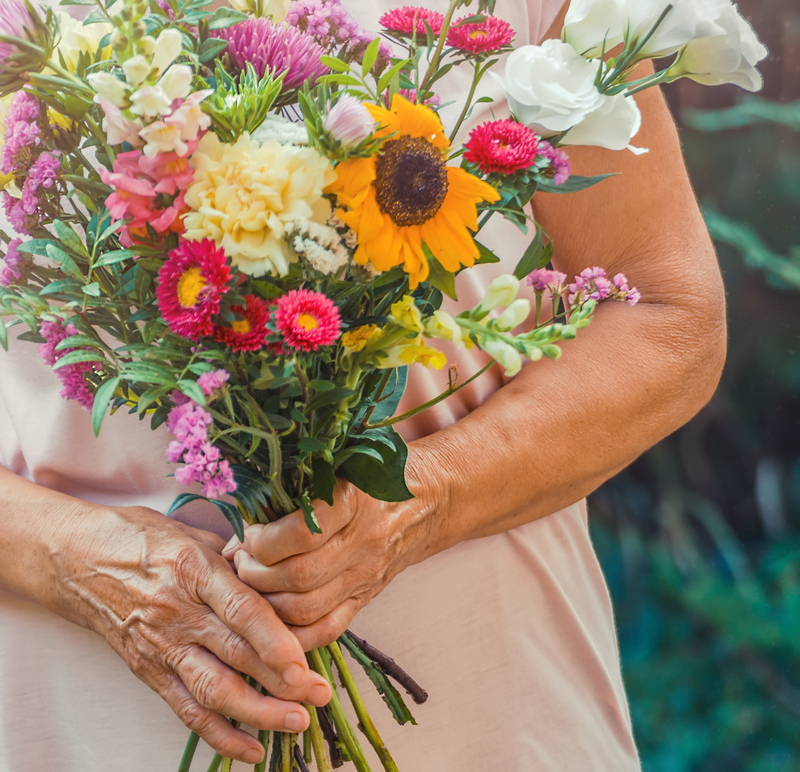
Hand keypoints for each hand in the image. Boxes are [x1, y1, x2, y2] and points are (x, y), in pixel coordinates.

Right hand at [47, 504, 331, 763]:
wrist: (76, 559)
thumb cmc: (142, 538)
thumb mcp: (192, 533)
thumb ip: (236, 558)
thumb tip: (282, 574)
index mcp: (194, 569)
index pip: (240, 609)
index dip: (273, 640)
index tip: (304, 663)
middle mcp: (178, 611)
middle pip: (235, 655)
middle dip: (281, 681)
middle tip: (318, 694)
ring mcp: (161, 645)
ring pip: (214, 690)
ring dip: (258, 713)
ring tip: (296, 722)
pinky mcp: (148, 670)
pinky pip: (186, 710)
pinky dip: (220, 735)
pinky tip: (253, 749)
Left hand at [222, 475, 440, 650]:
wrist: (428, 498)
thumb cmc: (372, 474)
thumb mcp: (335, 469)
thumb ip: (286, 498)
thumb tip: (234, 540)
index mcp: (353, 500)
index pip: (301, 533)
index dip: (263, 541)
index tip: (249, 535)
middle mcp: (364, 541)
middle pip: (299, 577)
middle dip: (256, 576)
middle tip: (241, 564)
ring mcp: (367, 574)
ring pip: (306, 609)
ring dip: (267, 605)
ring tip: (252, 586)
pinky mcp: (367, 597)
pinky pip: (326, 631)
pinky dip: (292, 635)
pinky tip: (272, 620)